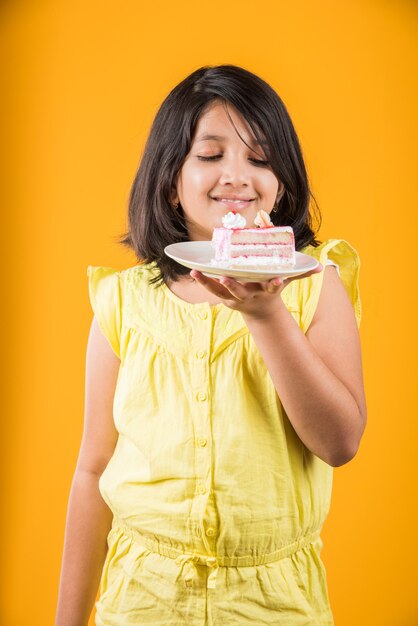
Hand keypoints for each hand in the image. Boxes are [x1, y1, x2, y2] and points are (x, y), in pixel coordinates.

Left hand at [190, 263, 322, 319]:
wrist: (260, 310)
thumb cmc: (272, 288)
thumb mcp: (286, 279)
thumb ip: (300, 272)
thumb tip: (320, 267)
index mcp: (266, 290)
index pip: (273, 287)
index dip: (275, 284)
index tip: (276, 280)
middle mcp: (250, 296)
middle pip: (241, 292)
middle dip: (234, 286)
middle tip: (225, 278)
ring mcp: (235, 298)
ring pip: (220, 292)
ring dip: (209, 283)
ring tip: (196, 272)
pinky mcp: (224, 298)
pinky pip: (211, 289)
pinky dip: (203, 281)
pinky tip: (193, 270)